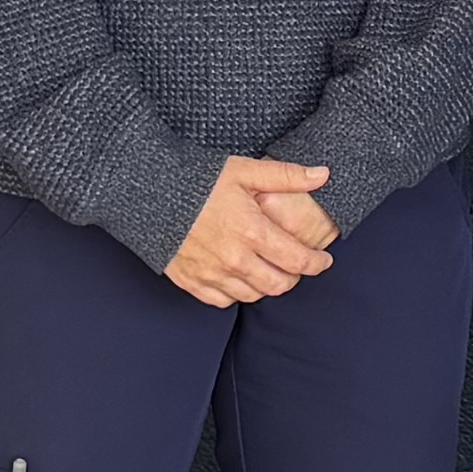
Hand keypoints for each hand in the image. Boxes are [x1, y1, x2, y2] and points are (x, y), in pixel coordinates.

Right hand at [165, 156, 339, 308]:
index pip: (297, 260)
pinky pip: (222, 301)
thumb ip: (286, 176)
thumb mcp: (245, 170)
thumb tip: (324, 174)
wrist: (149, 193)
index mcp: (252, 231)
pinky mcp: (191, 281)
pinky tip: (239, 278)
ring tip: (269, 270)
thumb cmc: (199, 179)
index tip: (323, 260)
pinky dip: (236, 294)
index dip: (316, 263)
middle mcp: (234, 259)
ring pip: (252, 295)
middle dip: (294, 278)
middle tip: (296, 266)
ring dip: (266, 286)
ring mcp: (211, 273)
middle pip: (278, 285)